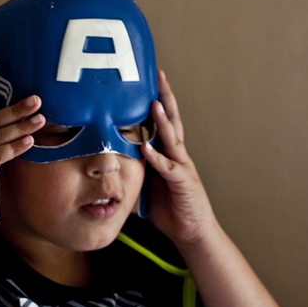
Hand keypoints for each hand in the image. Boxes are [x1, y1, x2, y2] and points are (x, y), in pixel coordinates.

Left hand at [142, 70, 217, 245]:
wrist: (192, 231)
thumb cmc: (170, 207)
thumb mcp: (149, 181)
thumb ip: (138, 164)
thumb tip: (115, 153)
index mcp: (169, 152)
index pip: (162, 120)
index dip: (156, 99)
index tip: (147, 79)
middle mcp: (178, 155)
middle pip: (172, 120)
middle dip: (165, 97)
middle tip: (158, 75)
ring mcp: (182, 167)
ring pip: (172, 139)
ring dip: (162, 121)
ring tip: (154, 103)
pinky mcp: (183, 183)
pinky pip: (168, 167)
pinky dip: (157, 157)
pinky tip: (147, 147)